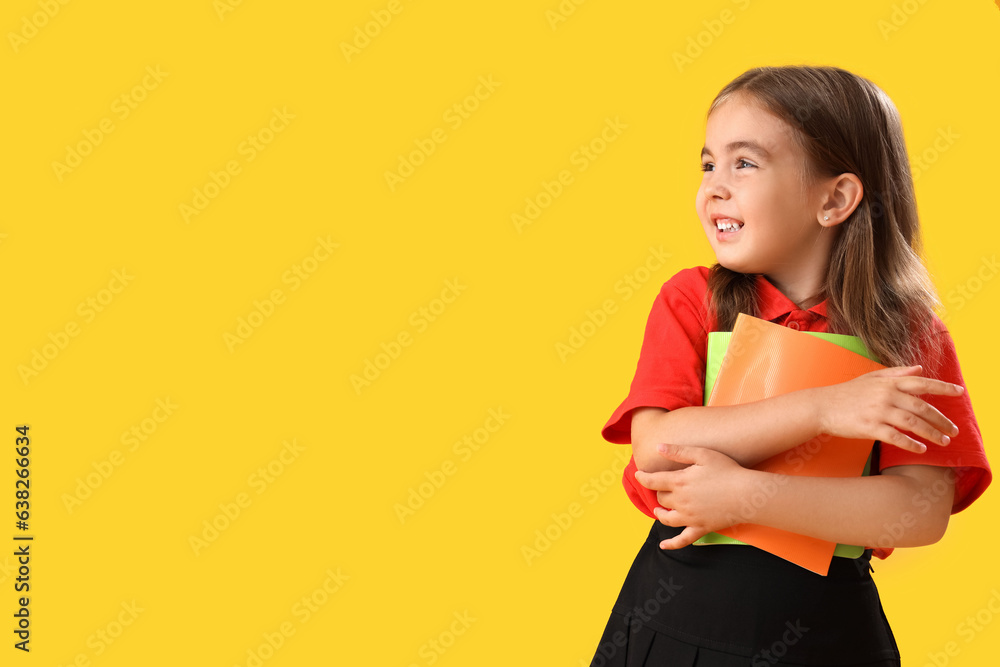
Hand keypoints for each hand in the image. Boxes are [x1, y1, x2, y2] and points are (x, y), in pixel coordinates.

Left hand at [634, 444, 749, 549]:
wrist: (747, 494)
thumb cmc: (727, 471)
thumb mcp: (702, 454)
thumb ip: (678, 451)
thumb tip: (658, 447)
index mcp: (679, 482)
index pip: (653, 481)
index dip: (643, 477)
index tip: (638, 475)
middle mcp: (681, 501)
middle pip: (661, 498)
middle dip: (659, 492)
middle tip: (663, 487)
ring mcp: (690, 517)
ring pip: (666, 518)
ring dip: (660, 513)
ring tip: (658, 510)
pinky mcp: (700, 528)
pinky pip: (682, 540)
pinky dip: (671, 544)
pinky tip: (663, 546)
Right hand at [815, 365, 963, 453]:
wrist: (821, 406)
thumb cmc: (847, 392)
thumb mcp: (871, 378)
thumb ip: (896, 372)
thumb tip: (919, 368)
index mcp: (888, 382)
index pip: (921, 383)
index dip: (943, 387)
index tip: (960, 392)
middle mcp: (885, 395)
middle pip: (921, 407)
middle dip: (941, 419)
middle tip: (954, 430)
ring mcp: (878, 411)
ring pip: (912, 423)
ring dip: (931, 433)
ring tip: (944, 441)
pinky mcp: (870, 427)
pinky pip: (896, 437)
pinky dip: (911, 444)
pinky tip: (921, 449)